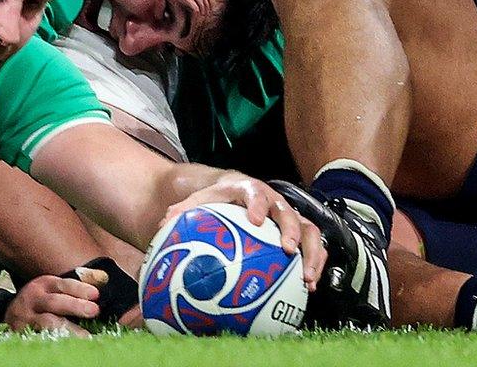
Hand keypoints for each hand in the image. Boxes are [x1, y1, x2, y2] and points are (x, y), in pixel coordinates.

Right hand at [5, 275, 100, 336]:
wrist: (10, 315)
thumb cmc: (41, 302)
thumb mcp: (52, 290)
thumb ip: (73, 289)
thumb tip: (103, 282)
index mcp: (43, 285)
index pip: (62, 285)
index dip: (79, 289)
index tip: (96, 295)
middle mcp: (33, 299)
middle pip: (54, 302)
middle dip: (75, 306)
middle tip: (94, 311)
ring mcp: (26, 318)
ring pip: (47, 323)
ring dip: (67, 329)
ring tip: (86, 336)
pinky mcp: (22, 333)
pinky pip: (39, 338)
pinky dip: (54, 342)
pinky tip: (68, 346)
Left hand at [162, 171, 327, 291]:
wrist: (232, 190)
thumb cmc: (215, 197)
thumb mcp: (197, 199)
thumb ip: (182, 211)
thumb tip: (163, 225)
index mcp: (248, 189)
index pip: (255, 192)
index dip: (258, 205)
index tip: (256, 221)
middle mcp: (273, 200)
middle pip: (287, 212)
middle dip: (290, 231)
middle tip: (287, 250)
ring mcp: (288, 216)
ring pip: (308, 230)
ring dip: (311, 253)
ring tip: (306, 277)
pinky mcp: (296, 231)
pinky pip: (311, 247)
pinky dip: (313, 264)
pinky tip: (307, 287)